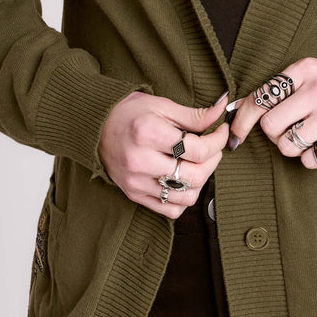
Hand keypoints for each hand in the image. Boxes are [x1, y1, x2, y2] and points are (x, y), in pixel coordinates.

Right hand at [98, 91, 229, 216]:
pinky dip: (185, 199)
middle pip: (195, 175)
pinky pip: (170, 210)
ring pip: (186, 197)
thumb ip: (194, 115)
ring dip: (202, 181)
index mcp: (148, 133)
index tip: (221, 131)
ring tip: (200, 163)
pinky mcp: (134, 195)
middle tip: (214, 147)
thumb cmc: (130, 113)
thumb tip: (221, 113)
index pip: (198, 149)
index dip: (218, 141)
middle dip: (214, 160)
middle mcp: (140, 161)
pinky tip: (184, 180)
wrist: (95, 128)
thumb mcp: (161, 105)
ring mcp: (136, 182)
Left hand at [226, 58, 316, 168]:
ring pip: (287, 145)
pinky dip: (312, 159)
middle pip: (270, 126)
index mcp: (307, 69)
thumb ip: (279, 92)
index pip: (261, 97)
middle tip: (289, 132)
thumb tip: (235, 113)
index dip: (242, 120)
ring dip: (294, 148)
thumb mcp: (312, 80)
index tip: (236, 135)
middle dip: (275, 136)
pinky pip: (308, 160)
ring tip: (310, 137)